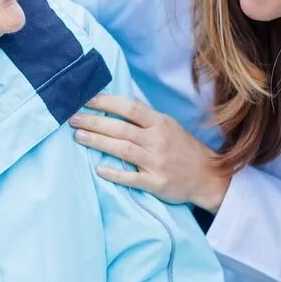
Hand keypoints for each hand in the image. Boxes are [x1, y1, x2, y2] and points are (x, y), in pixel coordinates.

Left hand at [69, 94, 231, 211]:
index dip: (106, 102)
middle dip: (94, 122)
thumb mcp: (168, 125)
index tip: (86, 99)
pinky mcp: (156, 183)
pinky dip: (114, 173)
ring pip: (122, 150)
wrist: (207, 176)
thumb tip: (119, 102)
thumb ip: (145, 116)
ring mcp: (156, 162)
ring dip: (98, 142)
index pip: (129, 108)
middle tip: (72, 118)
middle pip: (121, 129)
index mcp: (159, 123)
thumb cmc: (183, 148)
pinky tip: (98, 169)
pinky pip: (131, 178)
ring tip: (78, 136)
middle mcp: (157, 140)